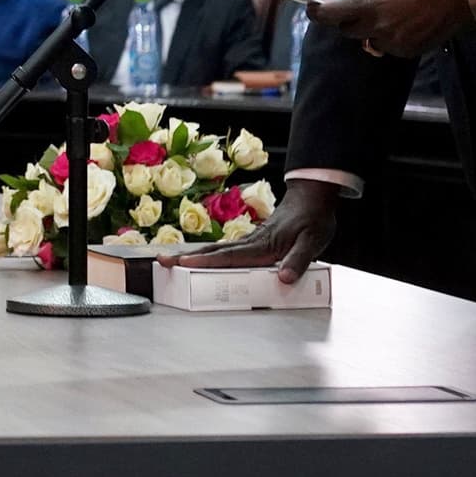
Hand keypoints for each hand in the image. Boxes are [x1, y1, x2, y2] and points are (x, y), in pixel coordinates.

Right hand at [172, 175, 338, 286]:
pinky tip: (200, 260)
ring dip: (193, 256)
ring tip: (171, 261)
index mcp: (262, 245)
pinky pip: (226, 251)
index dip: (206, 262)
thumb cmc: (313, 219)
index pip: (229, 256)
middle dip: (186, 258)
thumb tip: (283, 279)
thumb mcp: (312, 241)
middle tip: (162, 262)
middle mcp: (251, 242)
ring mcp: (249, 240)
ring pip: (216, 250)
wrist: (312, 197)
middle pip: (214, 252)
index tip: (184, 264)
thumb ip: (298, 261)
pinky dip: (208, 255)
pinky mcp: (252, 241)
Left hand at [312, 0, 475, 59]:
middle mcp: (377, 28)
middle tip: (352, 11)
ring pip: (370, 41)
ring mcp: (393, 42)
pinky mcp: (408, 52)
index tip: (311, 9)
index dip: (317, 14)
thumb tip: (352, 7)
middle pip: (348, 31)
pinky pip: (390, 47)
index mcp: (369, 5)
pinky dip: (392, 38)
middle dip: (348, 21)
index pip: (331, 16)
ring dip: (373, 30)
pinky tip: (407, 23)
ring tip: (393, 13)